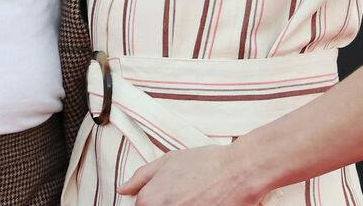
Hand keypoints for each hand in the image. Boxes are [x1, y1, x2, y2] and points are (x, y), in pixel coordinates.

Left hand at [116, 144, 265, 204]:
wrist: (238, 171)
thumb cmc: (206, 163)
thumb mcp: (168, 161)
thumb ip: (141, 177)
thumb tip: (123, 189)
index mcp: (149, 200)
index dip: (154, 202)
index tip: (171, 196)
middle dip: (166, 205)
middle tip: (186, 197)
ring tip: (196, 200)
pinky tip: (202, 203)